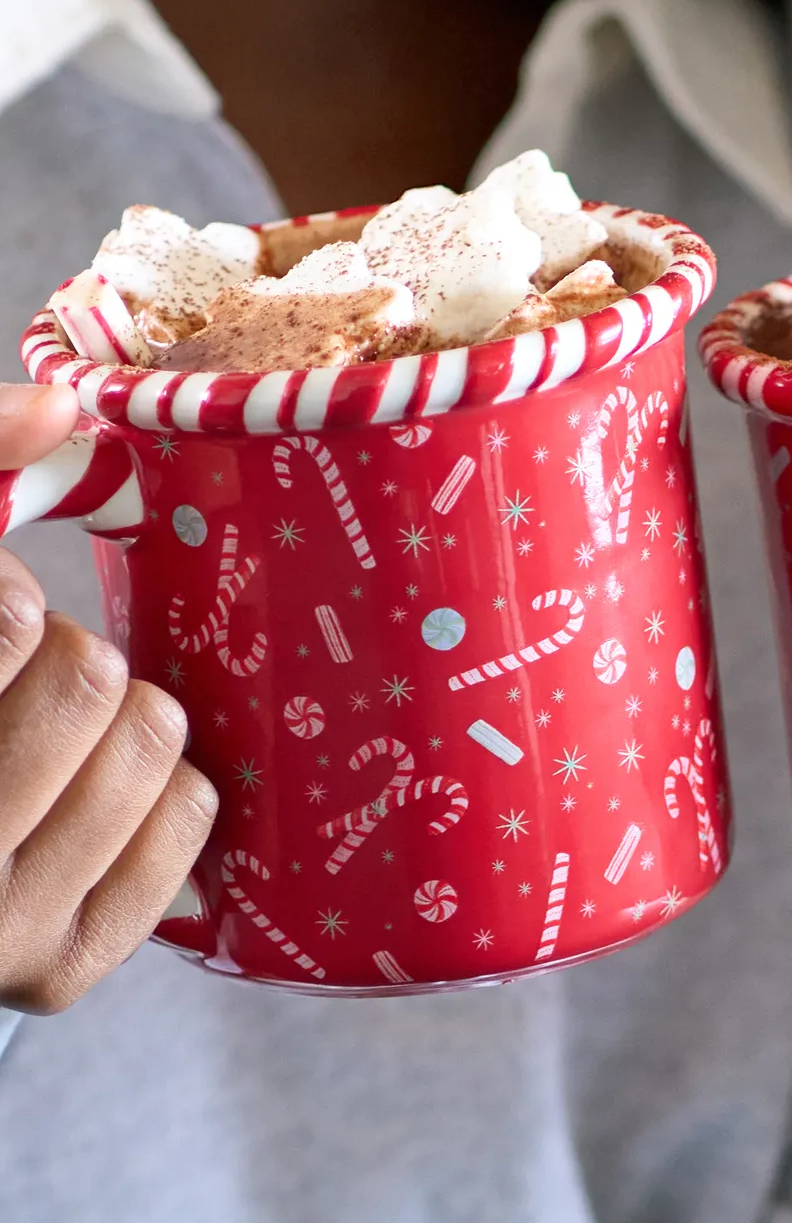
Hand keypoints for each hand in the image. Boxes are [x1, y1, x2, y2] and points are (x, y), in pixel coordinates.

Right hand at [0, 384, 216, 1012]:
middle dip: (64, 653)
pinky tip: (97, 794)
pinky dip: (162, 783)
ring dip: (120, 714)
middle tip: (26, 681)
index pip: (7, 623)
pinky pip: (192, 812)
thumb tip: (60, 403)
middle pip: (87, 673)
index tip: (3, 617)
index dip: (8, 604)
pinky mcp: (65, 968)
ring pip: (152, 735)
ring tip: (55, 740)